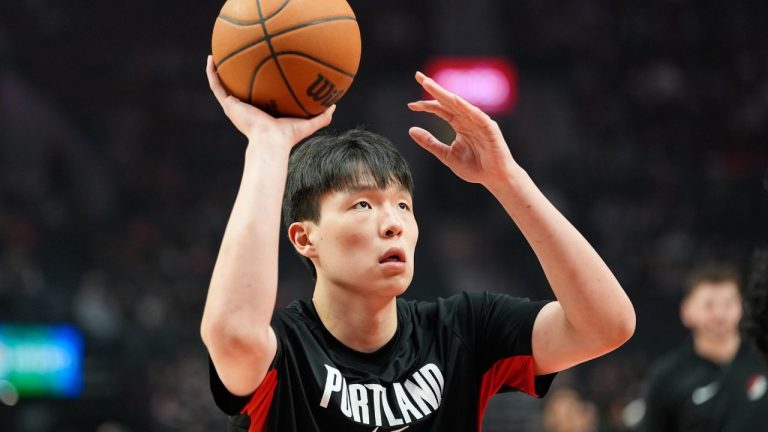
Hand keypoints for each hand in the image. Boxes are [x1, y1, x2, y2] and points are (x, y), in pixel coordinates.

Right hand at [206, 56, 334, 146]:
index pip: (257, 95)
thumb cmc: (287, 136)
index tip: (259, 70)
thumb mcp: (308, 123)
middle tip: (238, 59)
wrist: (271, 141)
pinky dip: (212, 72)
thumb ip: (322, 116)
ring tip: (216, 54)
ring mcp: (235, 106)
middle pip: (239, 88)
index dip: (256, 83)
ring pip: (223, 85)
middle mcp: (246, 108)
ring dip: (218, 70)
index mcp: (261, 112)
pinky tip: (211, 58)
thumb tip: (335, 105)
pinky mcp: (229, 105)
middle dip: (237, 75)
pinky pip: (216, 85)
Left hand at [407, 72, 518, 186]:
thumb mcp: (446, 155)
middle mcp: (468, 119)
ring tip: (431, 85)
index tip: (410, 105)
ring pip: (460, 104)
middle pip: (448, 100)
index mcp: (458, 124)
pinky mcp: (489, 128)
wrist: (495, 178)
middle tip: (419, 76)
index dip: (425, 105)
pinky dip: (466, 107)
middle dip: (434, 88)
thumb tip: (411, 129)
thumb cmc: (475, 167)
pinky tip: (454, 100)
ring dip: (445, 94)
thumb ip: (430, 142)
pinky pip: (477, 115)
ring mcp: (479, 121)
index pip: (440, 109)